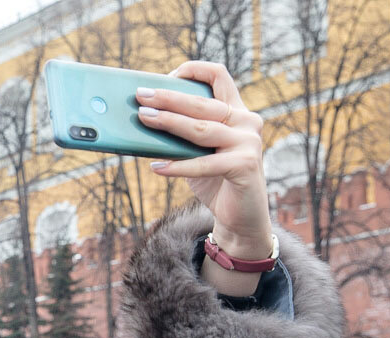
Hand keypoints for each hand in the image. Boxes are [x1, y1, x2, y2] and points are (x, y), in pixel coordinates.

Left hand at [137, 61, 272, 263]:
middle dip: (169, 97)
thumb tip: (144, 121)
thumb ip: (181, 136)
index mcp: (236, 112)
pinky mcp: (244, 166)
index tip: (168, 75)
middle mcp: (247, 122)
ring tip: (144, 118)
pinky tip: (155, 167)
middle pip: (203, 103)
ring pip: (202, 128)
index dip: (194, 70)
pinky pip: (203, 164)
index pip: (220, 77)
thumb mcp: (196, 152)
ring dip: (169, 122)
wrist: (240, 216)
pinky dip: (177, 166)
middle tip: (141, 95)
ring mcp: (248, 143)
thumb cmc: (215, 180)